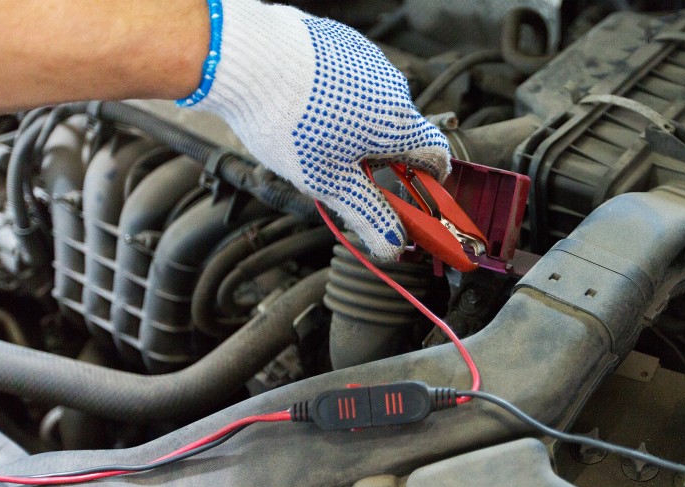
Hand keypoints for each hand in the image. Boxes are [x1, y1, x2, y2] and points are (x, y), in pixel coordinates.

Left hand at [179, 0, 449, 260]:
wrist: (247, 58)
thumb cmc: (288, 120)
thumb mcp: (328, 182)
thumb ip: (368, 214)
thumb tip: (393, 245)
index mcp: (398, 126)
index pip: (437, 155)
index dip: (429, 178)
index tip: (415, 189)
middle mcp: (393, 88)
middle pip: (402, 131)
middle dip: (381, 154)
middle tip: (344, 169)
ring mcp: (370, 60)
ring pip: (376, 103)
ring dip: (359, 122)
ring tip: (314, 132)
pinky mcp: (344, 43)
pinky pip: (354, 76)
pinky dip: (340, 93)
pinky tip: (307, 102)